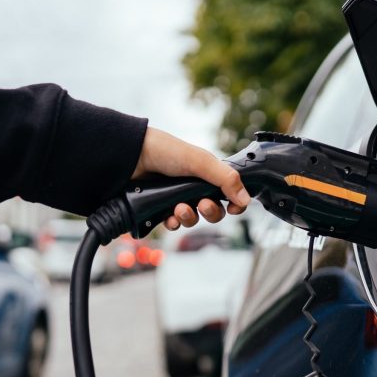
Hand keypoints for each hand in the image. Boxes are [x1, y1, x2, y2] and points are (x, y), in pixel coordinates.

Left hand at [132, 127, 250, 229]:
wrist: (130, 157)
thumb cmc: (165, 152)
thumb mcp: (200, 162)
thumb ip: (225, 179)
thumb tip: (246, 199)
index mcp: (207, 174)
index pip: (230, 194)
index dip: (235, 204)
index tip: (234, 208)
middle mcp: (194, 187)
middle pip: (213, 211)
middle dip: (210, 212)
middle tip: (202, 204)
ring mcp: (177, 198)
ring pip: (193, 219)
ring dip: (189, 217)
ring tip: (179, 208)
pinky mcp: (160, 208)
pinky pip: (173, 224)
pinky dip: (173, 223)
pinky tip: (168, 216)